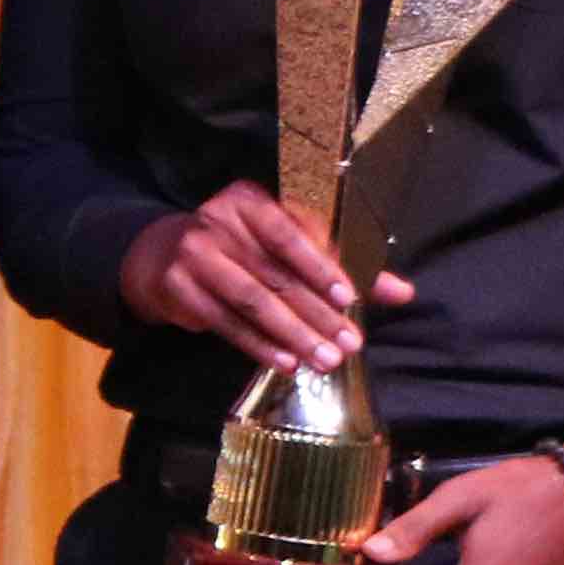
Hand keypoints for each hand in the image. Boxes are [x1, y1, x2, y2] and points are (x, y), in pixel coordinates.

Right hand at [115, 184, 399, 375]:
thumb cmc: (239, 250)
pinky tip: (286, 362)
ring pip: (252, 300)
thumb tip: (402, 292)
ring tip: (324, 360)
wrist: (161, 257)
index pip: (289, 233)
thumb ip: (340, 266)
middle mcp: (217, 221)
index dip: (320, 266)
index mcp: (249, 201)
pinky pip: (226, 322)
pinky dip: (259, 345)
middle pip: (276, 274)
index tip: (350, 299)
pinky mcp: (177, 287)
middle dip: (316, 313)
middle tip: (348, 343)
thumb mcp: (286, 247)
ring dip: (292, 334)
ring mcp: (193, 253)